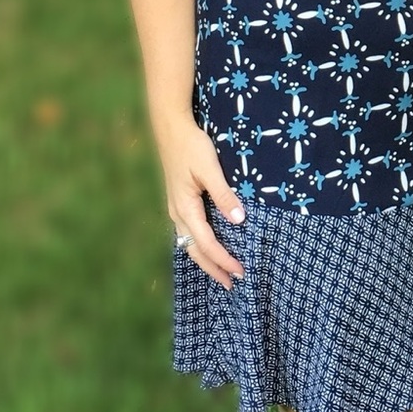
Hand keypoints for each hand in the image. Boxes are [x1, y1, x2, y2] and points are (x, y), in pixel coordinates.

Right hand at [166, 118, 246, 287]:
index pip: (207, 243)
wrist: (172, 128)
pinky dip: (200, 245)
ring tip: (221, 271)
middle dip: (213, 268)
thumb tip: (239, 220)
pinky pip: (188, 231)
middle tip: (231, 283)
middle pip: (195, 250)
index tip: (241, 271)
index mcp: (185, 208)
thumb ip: (224, 194)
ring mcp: (176, 208)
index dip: (224, 260)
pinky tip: (209, 246)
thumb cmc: (192, 146)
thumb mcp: (210, 168)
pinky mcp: (179, 201)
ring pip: (190, 242)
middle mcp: (178, 213)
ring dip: (206, 259)